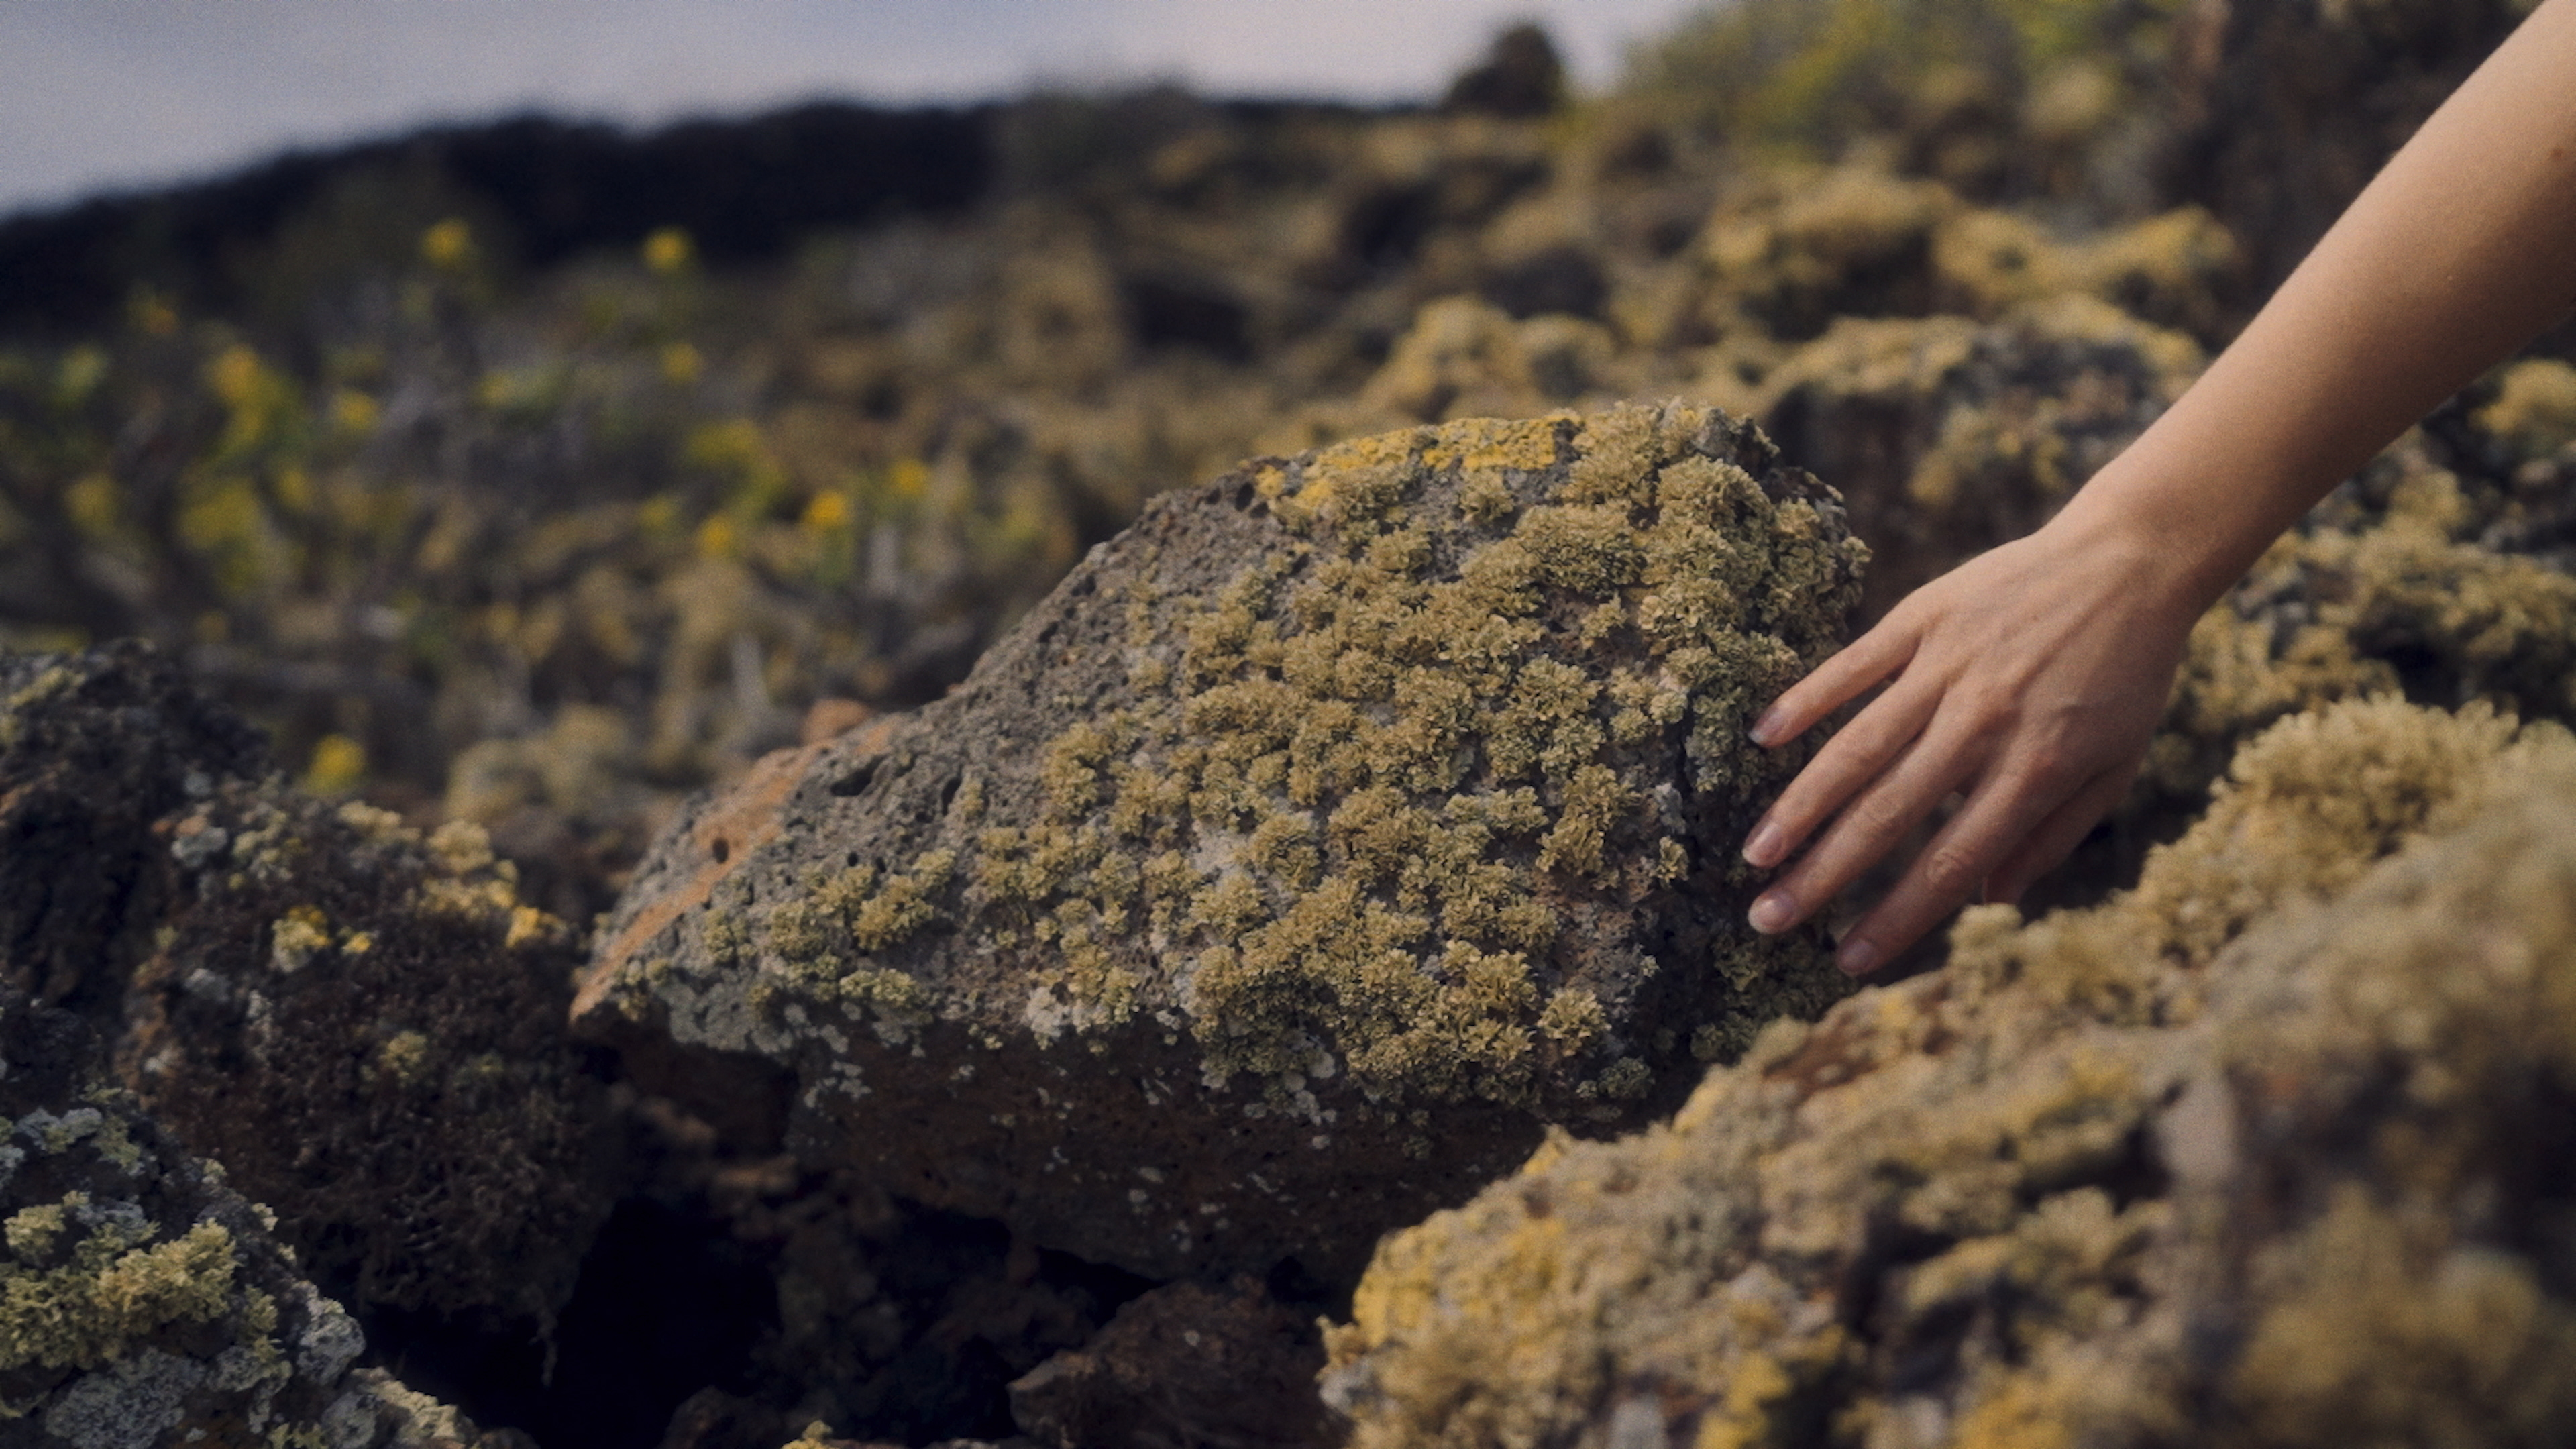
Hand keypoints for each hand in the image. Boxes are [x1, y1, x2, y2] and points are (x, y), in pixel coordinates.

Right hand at [1739, 512, 2199, 974]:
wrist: (2133, 562)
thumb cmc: (2128, 676)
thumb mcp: (2114, 767)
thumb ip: (2052, 836)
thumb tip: (1990, 900)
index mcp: (2036, 768)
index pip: (1951, 860)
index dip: (1897, 917)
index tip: (1847, 960)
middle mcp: (1985, 722)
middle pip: (1889, 813)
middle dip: (1824, 875)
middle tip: (1766, 921)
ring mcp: (1949, 666)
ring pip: (1859, 745)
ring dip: (1802, 804)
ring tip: (1756, 852)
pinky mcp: (1926, 616)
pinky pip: (1855, 665)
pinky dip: (1807, 700)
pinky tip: (1762, 738)